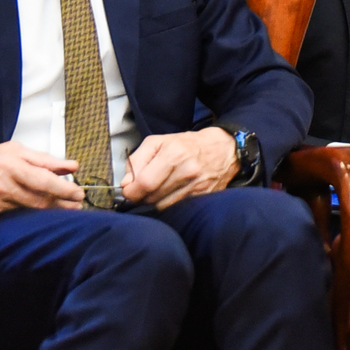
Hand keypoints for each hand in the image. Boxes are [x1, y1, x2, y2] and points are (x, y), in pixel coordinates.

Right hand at [0, 143, 84, 225]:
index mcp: (9, 165)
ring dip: (48, 213)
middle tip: (76, 204)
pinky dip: (25, 219)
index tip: (78, 193)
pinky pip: (11, 221)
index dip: (65, 189)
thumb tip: (71, 165)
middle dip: (62, 204)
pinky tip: (36, 219)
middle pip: (40, 200)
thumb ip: (43, 159)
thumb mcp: (10, 151)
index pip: (44, 180)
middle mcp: (0, 186)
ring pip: (28, 212)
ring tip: (63, 210)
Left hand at [120, 127, 238, 207]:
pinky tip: (170, 194)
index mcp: (174, 153)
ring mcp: (198, 186)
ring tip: (157, 191)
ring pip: (163, 206)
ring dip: (154, 201)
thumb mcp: (159, 142)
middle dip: (141, 196)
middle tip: (141, 190)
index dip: (131, 190)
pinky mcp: (204, 197)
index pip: (145, 182)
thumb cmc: (188, 144)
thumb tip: (125, 183)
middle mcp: (187, 170)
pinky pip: (177, 208)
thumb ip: (137, 159)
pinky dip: (169, 204)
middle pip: (152, 197)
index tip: (128, 190)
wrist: (224, 149)